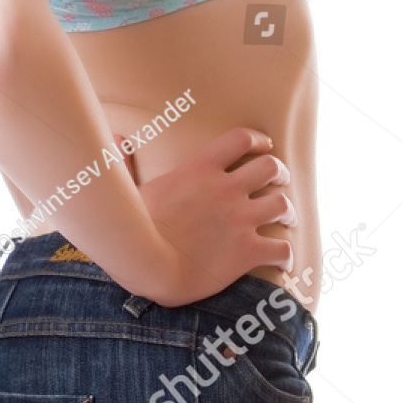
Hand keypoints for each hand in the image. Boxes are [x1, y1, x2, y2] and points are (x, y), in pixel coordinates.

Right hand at [135, 127, 295, 305]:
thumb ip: (124, 160)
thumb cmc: (131, 228)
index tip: (264, 145)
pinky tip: (283, 259)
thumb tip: (114, 136)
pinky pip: (281, 249)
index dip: (258, 140)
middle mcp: (225, 189)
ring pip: (282, 205)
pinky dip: (286, 255)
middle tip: (279, 183)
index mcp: (199, 170)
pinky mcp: (246, 251)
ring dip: (288, 212)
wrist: (146, 266)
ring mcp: (239, 220)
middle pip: (271, 167)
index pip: (240, 139)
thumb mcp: (126, 188)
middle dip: (280, 174)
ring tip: (287, 219)